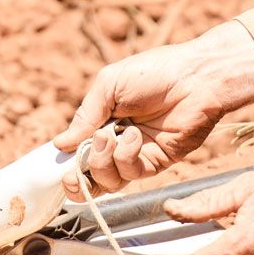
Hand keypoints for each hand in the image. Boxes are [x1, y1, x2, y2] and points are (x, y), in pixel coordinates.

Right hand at [54, 21, 253, 195]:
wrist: (195, 77)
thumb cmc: (153, 72)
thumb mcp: (109, 85)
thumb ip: (85, 116)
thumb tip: (60, 145)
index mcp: (102, 122)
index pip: (77, 153)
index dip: (65, 165)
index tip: (58, 166)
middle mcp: (116, 143)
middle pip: (89, 177)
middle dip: (78, 176)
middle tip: (75, 165)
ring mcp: (136, 156)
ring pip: (107, 182)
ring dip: (102, 162)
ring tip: (110, 136)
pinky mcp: (156, 163)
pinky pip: (131, 175)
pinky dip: (126, 157)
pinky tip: (133, 136)